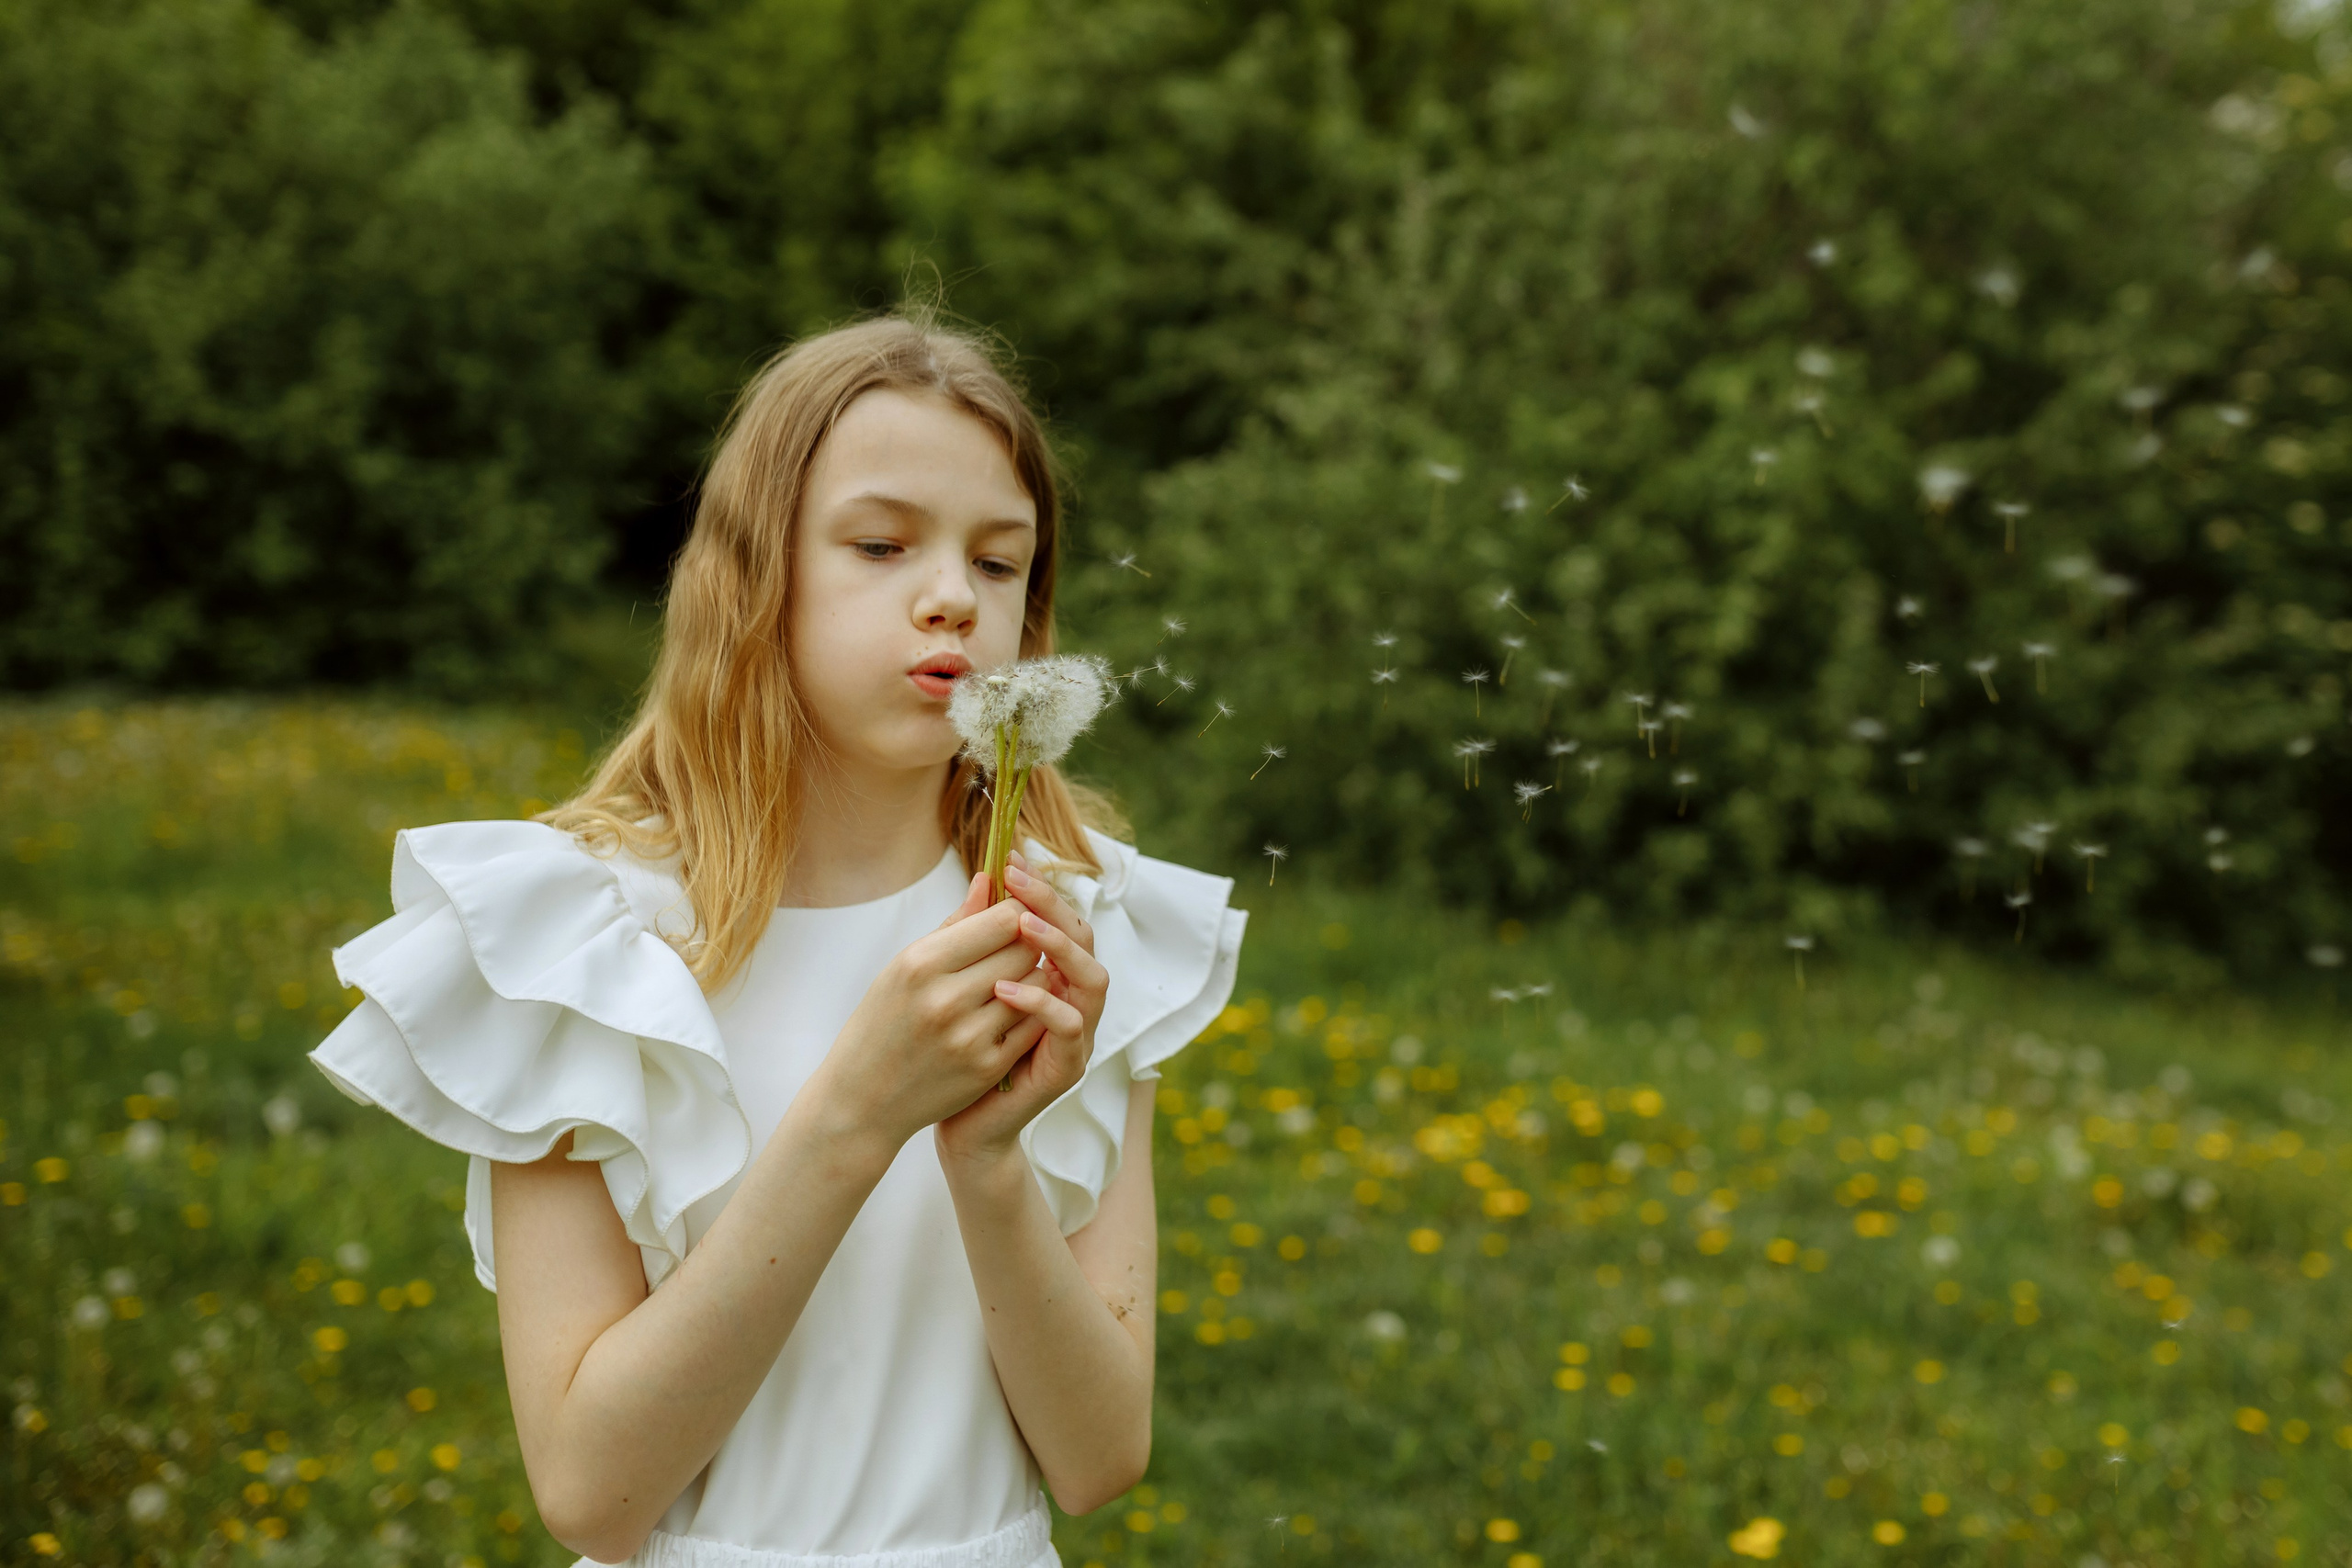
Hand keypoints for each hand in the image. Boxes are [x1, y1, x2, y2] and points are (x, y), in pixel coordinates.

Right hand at [807, 866, 1054, 1149]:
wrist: (862, 1099)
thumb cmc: (881, 1023)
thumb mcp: (903, 967)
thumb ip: (954, 924)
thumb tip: (988, 878)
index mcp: (921, 963)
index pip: (1003, 919)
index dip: (1017, 910)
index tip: (1014, 913)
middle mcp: (946, 998)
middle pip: (1024, 948)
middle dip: (1027, 942)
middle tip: (1015, 946)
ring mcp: (969, 1036)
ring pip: (1038, 985)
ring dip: (1032, 977)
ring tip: (1008, 979)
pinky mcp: (987, 1067)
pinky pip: (1034, 1024)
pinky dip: (1030, 1013)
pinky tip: (1010, 1011)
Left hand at [936, 850, 1111, 1167]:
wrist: (961, 1126)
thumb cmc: (960, 1055)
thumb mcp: (962, 985)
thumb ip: (976, 938)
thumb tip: (982, 878)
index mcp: (1053, 978)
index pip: (1062, 920)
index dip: (1041, 889)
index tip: (1010, 860)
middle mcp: (1074, 1002)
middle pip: (1087, 940)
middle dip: (1054, 906)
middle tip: (1018, 882)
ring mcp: (1076, 1037)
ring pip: (1093, 979)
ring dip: (1059, 948)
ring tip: (1021, 926)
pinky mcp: (1066, 1068)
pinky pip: (1070, 1026)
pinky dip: (1041, 1002)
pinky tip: (1003, 988)